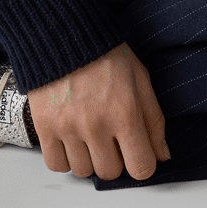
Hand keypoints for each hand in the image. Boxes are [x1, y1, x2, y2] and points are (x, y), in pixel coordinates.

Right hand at [27, 42, 168, 180]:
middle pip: (110, 172)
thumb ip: (154, 120)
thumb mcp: (140, 78)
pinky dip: (65, 157)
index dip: (143, 164)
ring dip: (89, 158)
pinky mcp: (44, 128)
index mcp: (125, 113)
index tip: (138, 155)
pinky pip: (57, 165)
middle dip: (115, 158)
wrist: (64, 34)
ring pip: (83, 171)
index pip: (141, 168)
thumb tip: (162, 155)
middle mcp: (96, 125)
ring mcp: (68, 128)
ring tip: (90, 133)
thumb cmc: (105, 54)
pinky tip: (71, 138)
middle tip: (111, 136)